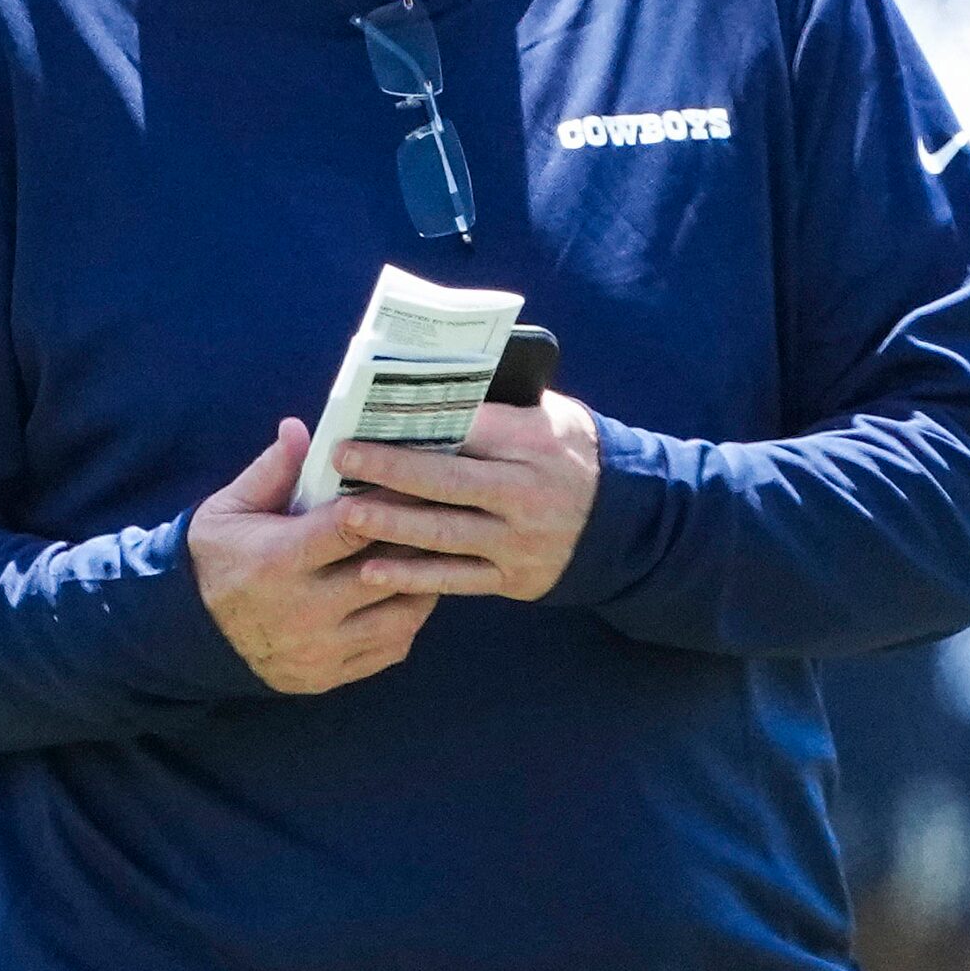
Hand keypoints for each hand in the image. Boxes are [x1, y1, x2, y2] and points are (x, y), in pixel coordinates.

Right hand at [187, 418, 436, 693]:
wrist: (189, 632)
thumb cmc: (217, 557)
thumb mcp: (230, 508)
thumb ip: (272, 470)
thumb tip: (300, 427)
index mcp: (278, 560)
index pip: (353, 526)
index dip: (389, 500)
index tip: (410, 478)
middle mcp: (303, 611)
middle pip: (387, 571)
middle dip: (416, 540)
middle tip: (439, 513)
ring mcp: (319, 650)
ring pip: (401, 615)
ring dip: (422, 582)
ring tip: (430, 552)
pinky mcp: (329, 676)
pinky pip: (391, 648)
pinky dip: (407, 619)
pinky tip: (408, 591)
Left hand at [334, 391, 601, 600]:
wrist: (626, 522)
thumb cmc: (572, 454)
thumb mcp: (552, 415)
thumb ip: (501, 407)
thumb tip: (435, 391)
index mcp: (534, 443)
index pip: (470, 429)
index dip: (419, 424)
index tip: (373, 417)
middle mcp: (526, 493)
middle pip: (448, 481)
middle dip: (391, 471)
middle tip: (343, 460)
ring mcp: (519, 540)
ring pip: (445, 533)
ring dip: (391, 525)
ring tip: (345, 516)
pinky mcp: (513, 578)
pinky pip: (455, 579)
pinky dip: (413, 577)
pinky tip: (372, 570)